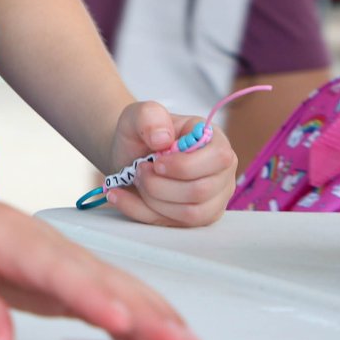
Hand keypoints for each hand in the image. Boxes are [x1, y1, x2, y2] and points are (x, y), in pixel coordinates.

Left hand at [0, 180, 200, 339]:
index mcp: (14, 238)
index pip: (60, 271)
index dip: (94, 297)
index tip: (124, 322)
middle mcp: (44, 245)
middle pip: (102, 277)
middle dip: (146, 310)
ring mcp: (53, 258)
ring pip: (110, 284)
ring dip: (149, 313)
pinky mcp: (52, 275)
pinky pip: (97, 294)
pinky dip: (128, 315)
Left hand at [104, 101, 238, 227]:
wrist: (130, 155)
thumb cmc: (143, 134)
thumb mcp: (139, 114)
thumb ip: (150, 116)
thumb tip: (163, 138)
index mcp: (215, 143)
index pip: (219, 159)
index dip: (184, 165)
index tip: (156, 161)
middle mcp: (221, 173)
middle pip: (200, 191)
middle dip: (160, 183)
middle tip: (140, 169)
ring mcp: (212, 200)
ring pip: (189, 214)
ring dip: (152, 198)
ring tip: (135, 179)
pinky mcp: (194, 220)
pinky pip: (170, 225)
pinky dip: (138, 210)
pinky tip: (119, 195)